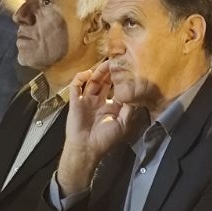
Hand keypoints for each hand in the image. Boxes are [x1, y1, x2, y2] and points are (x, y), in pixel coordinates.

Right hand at [57, 61, 134, 194]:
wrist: (87, 148)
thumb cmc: (105, 139)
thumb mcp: (124, 123)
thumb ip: (130, 108)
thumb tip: (136, 93)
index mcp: (110, 106)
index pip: (115, 88)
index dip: (120, 79)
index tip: (126, 69)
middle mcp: (98, 101)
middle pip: (103, 81)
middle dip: (109, 72)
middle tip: (116, 62)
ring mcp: (86, 100)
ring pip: (91, 81)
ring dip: (97, 72)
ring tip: (105, 65)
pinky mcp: (75, 101)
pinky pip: (76, 86)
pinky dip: (80, 78)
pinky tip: (88, 73)